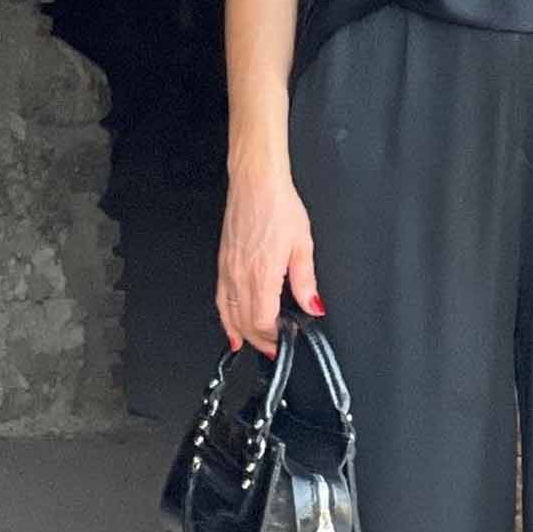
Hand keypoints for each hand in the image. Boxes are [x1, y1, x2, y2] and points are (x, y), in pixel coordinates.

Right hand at [217, 160, 323, 359]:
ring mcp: (228, 269)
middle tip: (274, 348)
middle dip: (259, 340)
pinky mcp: (223, 262)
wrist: (256, 183)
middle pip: (244, 322)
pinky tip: (230, 325)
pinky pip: (220, 297)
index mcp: (261, 274)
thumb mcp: (302, 245)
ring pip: (228, 313)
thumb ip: (306, 281)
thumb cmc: (278, 206)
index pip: (262, 321)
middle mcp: (240, 275)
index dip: (274, 337)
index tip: (286, 340)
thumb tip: (313, 306)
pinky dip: (224, 316)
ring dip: (241, 332)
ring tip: (252, 345)